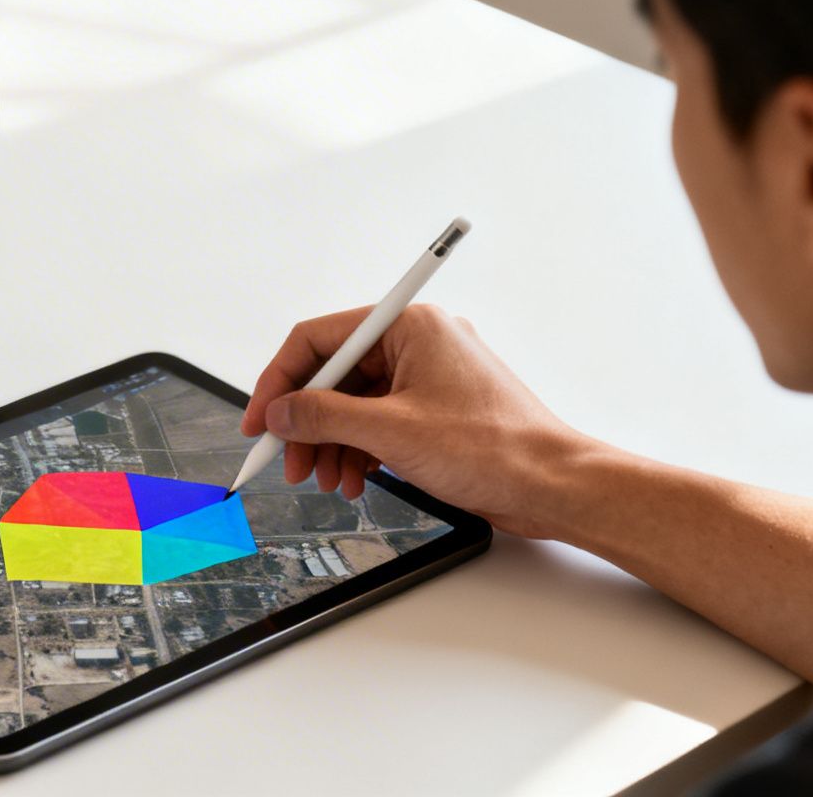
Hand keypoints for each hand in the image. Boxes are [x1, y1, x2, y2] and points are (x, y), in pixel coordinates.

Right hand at [240, 305, 602, 535]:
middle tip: (289, 461)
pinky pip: (377, 421)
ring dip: (331, 444)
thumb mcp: (391, 432)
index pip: (319, 340)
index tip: (260, 420)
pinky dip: (358, 450)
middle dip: (306, 423)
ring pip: (353, 404)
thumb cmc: (496, 448)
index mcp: (409, 326)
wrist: (552, 486)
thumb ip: (323, 417)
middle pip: (333, 375)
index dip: (279, 381)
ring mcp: (426, 377)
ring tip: (327, 479)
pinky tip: (355, 479)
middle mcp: (417, 343)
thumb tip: (281, 412)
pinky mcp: (433, 410)